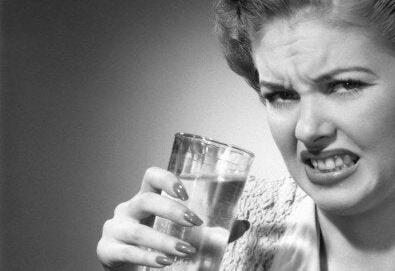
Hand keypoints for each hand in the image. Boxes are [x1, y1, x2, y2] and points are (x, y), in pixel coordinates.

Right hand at [96, 167, 249, 268]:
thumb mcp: (181, 234)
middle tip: (195, 222)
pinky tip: (163, 262)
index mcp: (146, 198)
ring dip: (164, 241)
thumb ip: (211, 230)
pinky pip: (126, 252)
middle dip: (172, 210)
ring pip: (138, 231)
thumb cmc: (156, 244)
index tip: (186, 191)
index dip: (167, 179)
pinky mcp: (106, 250)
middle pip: (146, 200)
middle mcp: (128, 209)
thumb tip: (243, 223)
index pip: (151, 176)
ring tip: (185, 250)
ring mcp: (115, 229)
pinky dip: (147, 258)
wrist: (128, 268)